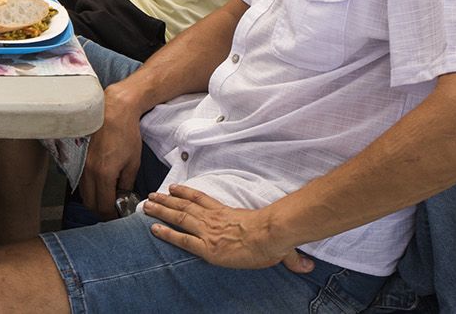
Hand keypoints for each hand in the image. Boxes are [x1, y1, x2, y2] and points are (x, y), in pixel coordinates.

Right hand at [78, 89, 144, 218]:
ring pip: (83, 193)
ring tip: (108, 198)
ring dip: (94, 200)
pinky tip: (101, 185)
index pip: (104, 206)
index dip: (112, 215)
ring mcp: (82, 164)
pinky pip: (82, 181)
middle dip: (101, 211)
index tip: (119, 216)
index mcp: (104, 174)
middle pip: (90, 203)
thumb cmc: (126, 133)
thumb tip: (123, 197)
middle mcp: (89, 171)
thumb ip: (126, 183)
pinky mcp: (80, 158)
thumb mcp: (133, 162)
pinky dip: (90, 188)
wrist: (113, 110)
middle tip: (113, 210)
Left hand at [143, 185, 311, 272]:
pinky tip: (153, 229)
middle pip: (185, 207)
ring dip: (161, 211)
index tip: (174, 188)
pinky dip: (167, 233)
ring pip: (179, 218)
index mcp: (227, 215)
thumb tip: (308, 267)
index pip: (203, 201)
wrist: (269, 236)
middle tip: (150, 195)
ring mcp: (208, 232)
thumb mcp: (281, 245)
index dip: (187, 194)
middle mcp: (214, 220)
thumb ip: (291, 257)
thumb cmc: (274, 238)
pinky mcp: (206, 247)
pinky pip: (182, 239)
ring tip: (146, 205)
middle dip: (166, 201)